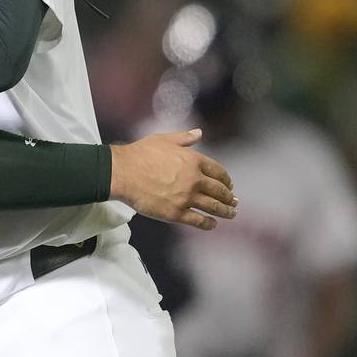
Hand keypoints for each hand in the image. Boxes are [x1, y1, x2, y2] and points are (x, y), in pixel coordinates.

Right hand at [110, 129, 236, 230]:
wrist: (122, 173)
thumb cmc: (140, 154)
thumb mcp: (164, 139)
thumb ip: (184, 138)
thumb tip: (199, 132)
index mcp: (193, 161)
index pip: (218, 172)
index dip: (226, 180)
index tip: (229, 185)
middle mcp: (194, 180)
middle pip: (219, 191)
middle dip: (229, 197)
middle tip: (234, 202)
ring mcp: (186, 198)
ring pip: (213, 207)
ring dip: (225, 211)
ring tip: (230, 214)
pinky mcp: (176, 214)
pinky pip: (198, 221)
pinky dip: (208, 224)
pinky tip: (212, 224)